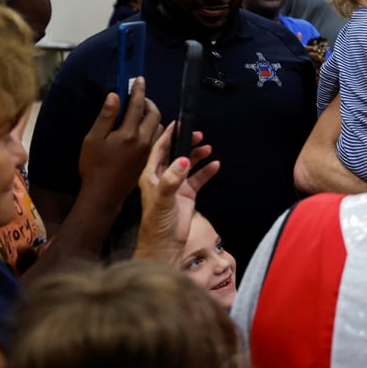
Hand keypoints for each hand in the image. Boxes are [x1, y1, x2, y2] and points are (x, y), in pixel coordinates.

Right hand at [78, 77, 161, 208]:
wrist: (104, 194)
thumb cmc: (93, 166)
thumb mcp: (93, 139)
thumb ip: (106, 116)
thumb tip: (115, 96)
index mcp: (129, 134)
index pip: (137, 106)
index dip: (138, 90)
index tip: (139, 79)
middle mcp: (144, 142)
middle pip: (154, 115)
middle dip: (148, 102)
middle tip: (138, 97)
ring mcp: (149, 152)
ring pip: (159, 127)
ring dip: (153, 116)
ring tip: (141, 112)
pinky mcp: (150, 160)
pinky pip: (159, 139)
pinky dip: (154, 129)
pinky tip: (145, 129)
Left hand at [134, 122, 219, 263]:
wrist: (165, 244)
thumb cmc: (157, 223)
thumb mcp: (163, 199)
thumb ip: (172, 179)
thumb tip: (184, 160)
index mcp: (151, 176)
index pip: (159, 150)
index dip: (168, 136)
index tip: (178, 123)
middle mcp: (163, 178)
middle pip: (175, 154)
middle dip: (186, 143)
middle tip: (198, 134)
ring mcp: (176, 186)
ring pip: (188, 164)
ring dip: (197, 155)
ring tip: (208, 148)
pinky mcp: (187, 195)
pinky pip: (199, 179)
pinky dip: (207, 171)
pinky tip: (215, 166)